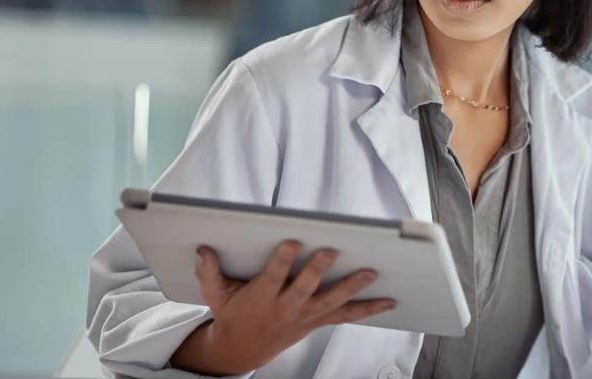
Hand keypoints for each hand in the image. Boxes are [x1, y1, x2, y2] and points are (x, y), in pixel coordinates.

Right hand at [170, 240, 395, 374]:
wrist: (242, 350)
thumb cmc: (232, 315)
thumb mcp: (215, 295)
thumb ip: (209, 273)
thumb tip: (202, 250)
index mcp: (261, 298)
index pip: (273, 277)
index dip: (283, 260)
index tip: (292, 241)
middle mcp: (286, 308)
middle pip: (305, 289)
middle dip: (318, 270)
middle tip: (331, 251)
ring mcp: (305, 316)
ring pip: (332, 302)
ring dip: (353, 287)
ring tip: (371, 272)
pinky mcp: (317, 321)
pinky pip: (346, 315)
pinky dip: (368, 309)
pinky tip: (389, 301)